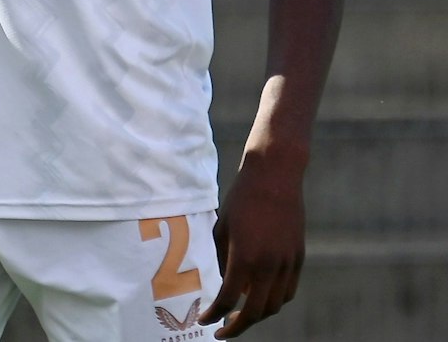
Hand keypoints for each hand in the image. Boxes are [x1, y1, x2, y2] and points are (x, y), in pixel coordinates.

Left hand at [200, 153, 306, 337]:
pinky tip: (261, 298)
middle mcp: (269, 266)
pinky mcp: (299, 257)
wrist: (274, 177)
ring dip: (258, 316)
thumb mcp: (221, 229)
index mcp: (244, 258)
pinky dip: (274, 301)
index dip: (215, 315)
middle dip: (238, 326)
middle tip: (223, 330)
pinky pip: (288, 290)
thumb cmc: (240, 200)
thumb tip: (221, 283)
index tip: (204, 320)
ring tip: (241, 316)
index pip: (228, 300)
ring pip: (276, 304)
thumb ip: (221, 259)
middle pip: (256, 312)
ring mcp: (288, 263)